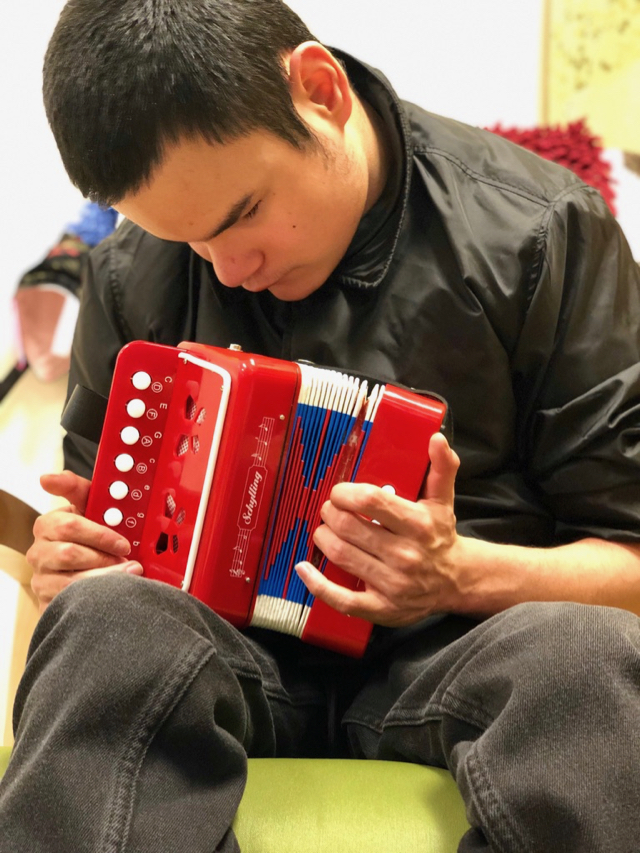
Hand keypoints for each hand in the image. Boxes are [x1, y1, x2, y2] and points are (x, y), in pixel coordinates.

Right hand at [27, 470, 142, 611]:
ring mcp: (41, 577)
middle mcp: (39, 550)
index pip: (69, 524)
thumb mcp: (90, 511)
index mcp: (49, 524)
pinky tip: (112, 590)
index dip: (100, 534)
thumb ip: (78, 490)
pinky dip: (98, 594)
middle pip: (71, 553)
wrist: (87, 576)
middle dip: (104, 556)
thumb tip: (50, 477)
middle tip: (128, 559)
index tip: (123, 543)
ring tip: (127, 573)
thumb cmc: (90, 539)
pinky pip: (73, 600)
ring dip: (105, 576)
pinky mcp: (48, 600)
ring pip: (73, 579)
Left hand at [295, 432, 463, 626]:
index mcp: (418, 525)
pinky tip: (303, 568)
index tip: (339, 492)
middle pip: (349, 527)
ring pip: (341, 555)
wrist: (456, 580)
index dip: (345, 493)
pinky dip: (316, 584)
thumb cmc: (440, 535)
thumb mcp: (444, 500)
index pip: (370, 501)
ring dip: (322, 538)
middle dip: (330, 514)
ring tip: (324, 529)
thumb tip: (436, 438)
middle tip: (328, 510)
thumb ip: (442, 467)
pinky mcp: (382, 608)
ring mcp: (392, 584)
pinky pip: (341, 599)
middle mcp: (405, 555)